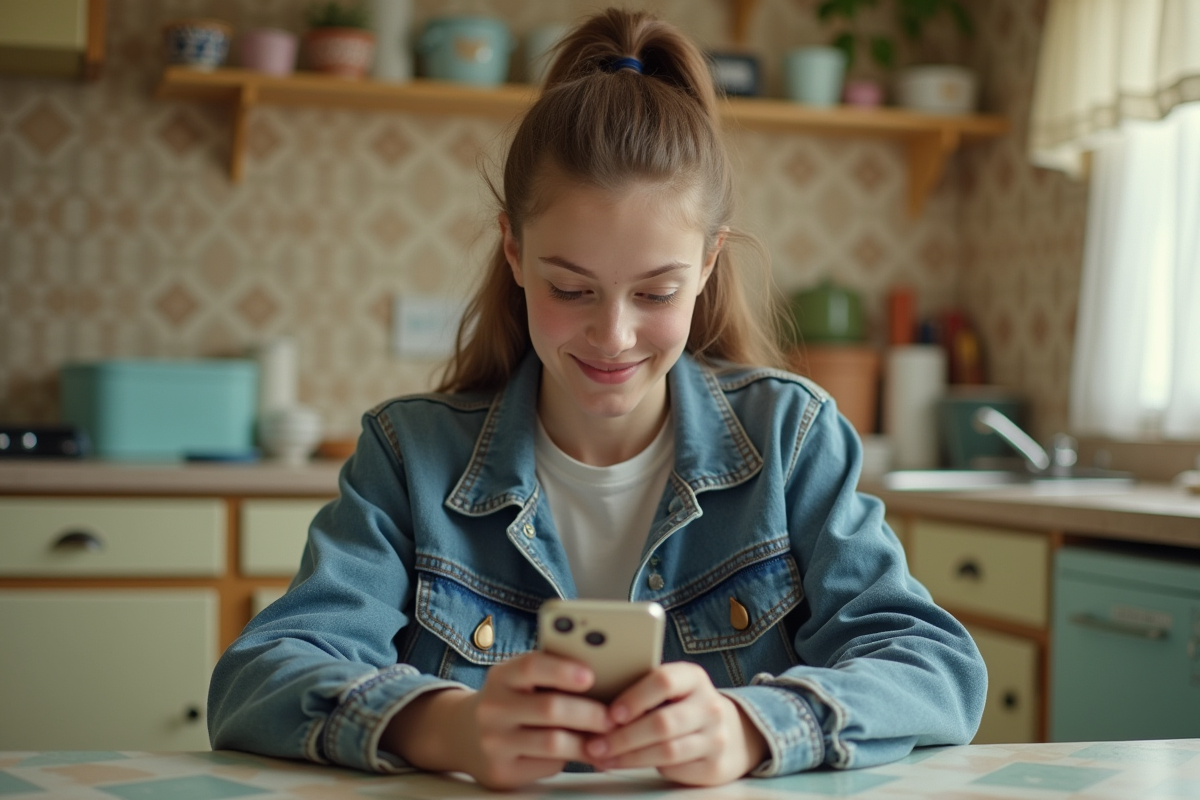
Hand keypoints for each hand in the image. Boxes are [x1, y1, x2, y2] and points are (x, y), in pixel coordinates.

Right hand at [381, 651, 613, 789]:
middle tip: (614, 717)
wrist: (463, 734)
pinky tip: (586, 753)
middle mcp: (493, 708)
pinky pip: (547, 766)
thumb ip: (550, 676)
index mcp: (501, 676)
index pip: (531, 666)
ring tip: (608, 738)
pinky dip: (572, 759)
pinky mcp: (502, 771)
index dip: (562, 670)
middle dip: (589, 712)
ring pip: (553, 742)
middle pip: (549, 708)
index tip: (591, 675)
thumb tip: (606, 678)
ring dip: (587, 741)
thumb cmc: (509, 700)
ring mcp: (494, 742)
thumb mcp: (518, 680)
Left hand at [583, 662, 767, 785]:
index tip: (611, 713)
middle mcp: (709, 706)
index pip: (664, 681)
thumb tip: (592, 700)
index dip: (635, 697)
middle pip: (663, 723)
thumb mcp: (671, 689)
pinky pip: (674, 770)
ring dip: (629, 757)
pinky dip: (643, 769)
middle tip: (595, 745)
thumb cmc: (682, 706)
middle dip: (624, 736)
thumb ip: (643, 690)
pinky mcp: (713, 766)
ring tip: (603, 758)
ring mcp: (715, 737)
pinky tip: (622, 765)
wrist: (730, 733)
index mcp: (693, 678)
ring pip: (666, 751)